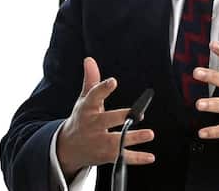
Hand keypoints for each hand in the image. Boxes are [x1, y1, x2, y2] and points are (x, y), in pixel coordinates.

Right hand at [56, 57, 154, 178]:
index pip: (94, 97)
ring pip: (117, 141)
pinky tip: (150, 157)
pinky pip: (123, 158)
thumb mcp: (84, 100)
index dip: (103, 89)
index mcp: (87, 109)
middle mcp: (93, 126)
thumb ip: (91, 80)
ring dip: (133, 138)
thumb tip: (89, 59)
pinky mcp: (107, 155)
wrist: (67, 148)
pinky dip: (137, 158)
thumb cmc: (81, 118)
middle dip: (121, 117)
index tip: (113, 81)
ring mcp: (100, 142)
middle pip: (106, 120)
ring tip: (150, 134)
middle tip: (138, 114)